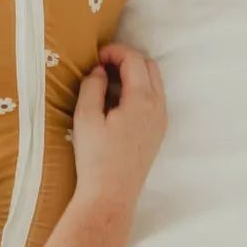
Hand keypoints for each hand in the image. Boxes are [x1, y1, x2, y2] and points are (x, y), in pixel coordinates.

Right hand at [72, 43, 166, 205]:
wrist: (111, 195)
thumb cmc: (95, 158)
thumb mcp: (85, 118)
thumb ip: (92, 87)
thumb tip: (100, 71)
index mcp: (142, 101)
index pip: (134, 60)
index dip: (115, 51)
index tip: (97, 55)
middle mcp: (158, 107)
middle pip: (150, 66)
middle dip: (127, 58)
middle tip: (103, 64)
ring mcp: (161, 120)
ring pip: (155, 82)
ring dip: (134, 73)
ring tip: (108, 80)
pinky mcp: (158, 131)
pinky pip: (154, 98)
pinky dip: (139, 89)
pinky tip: (118, 100)